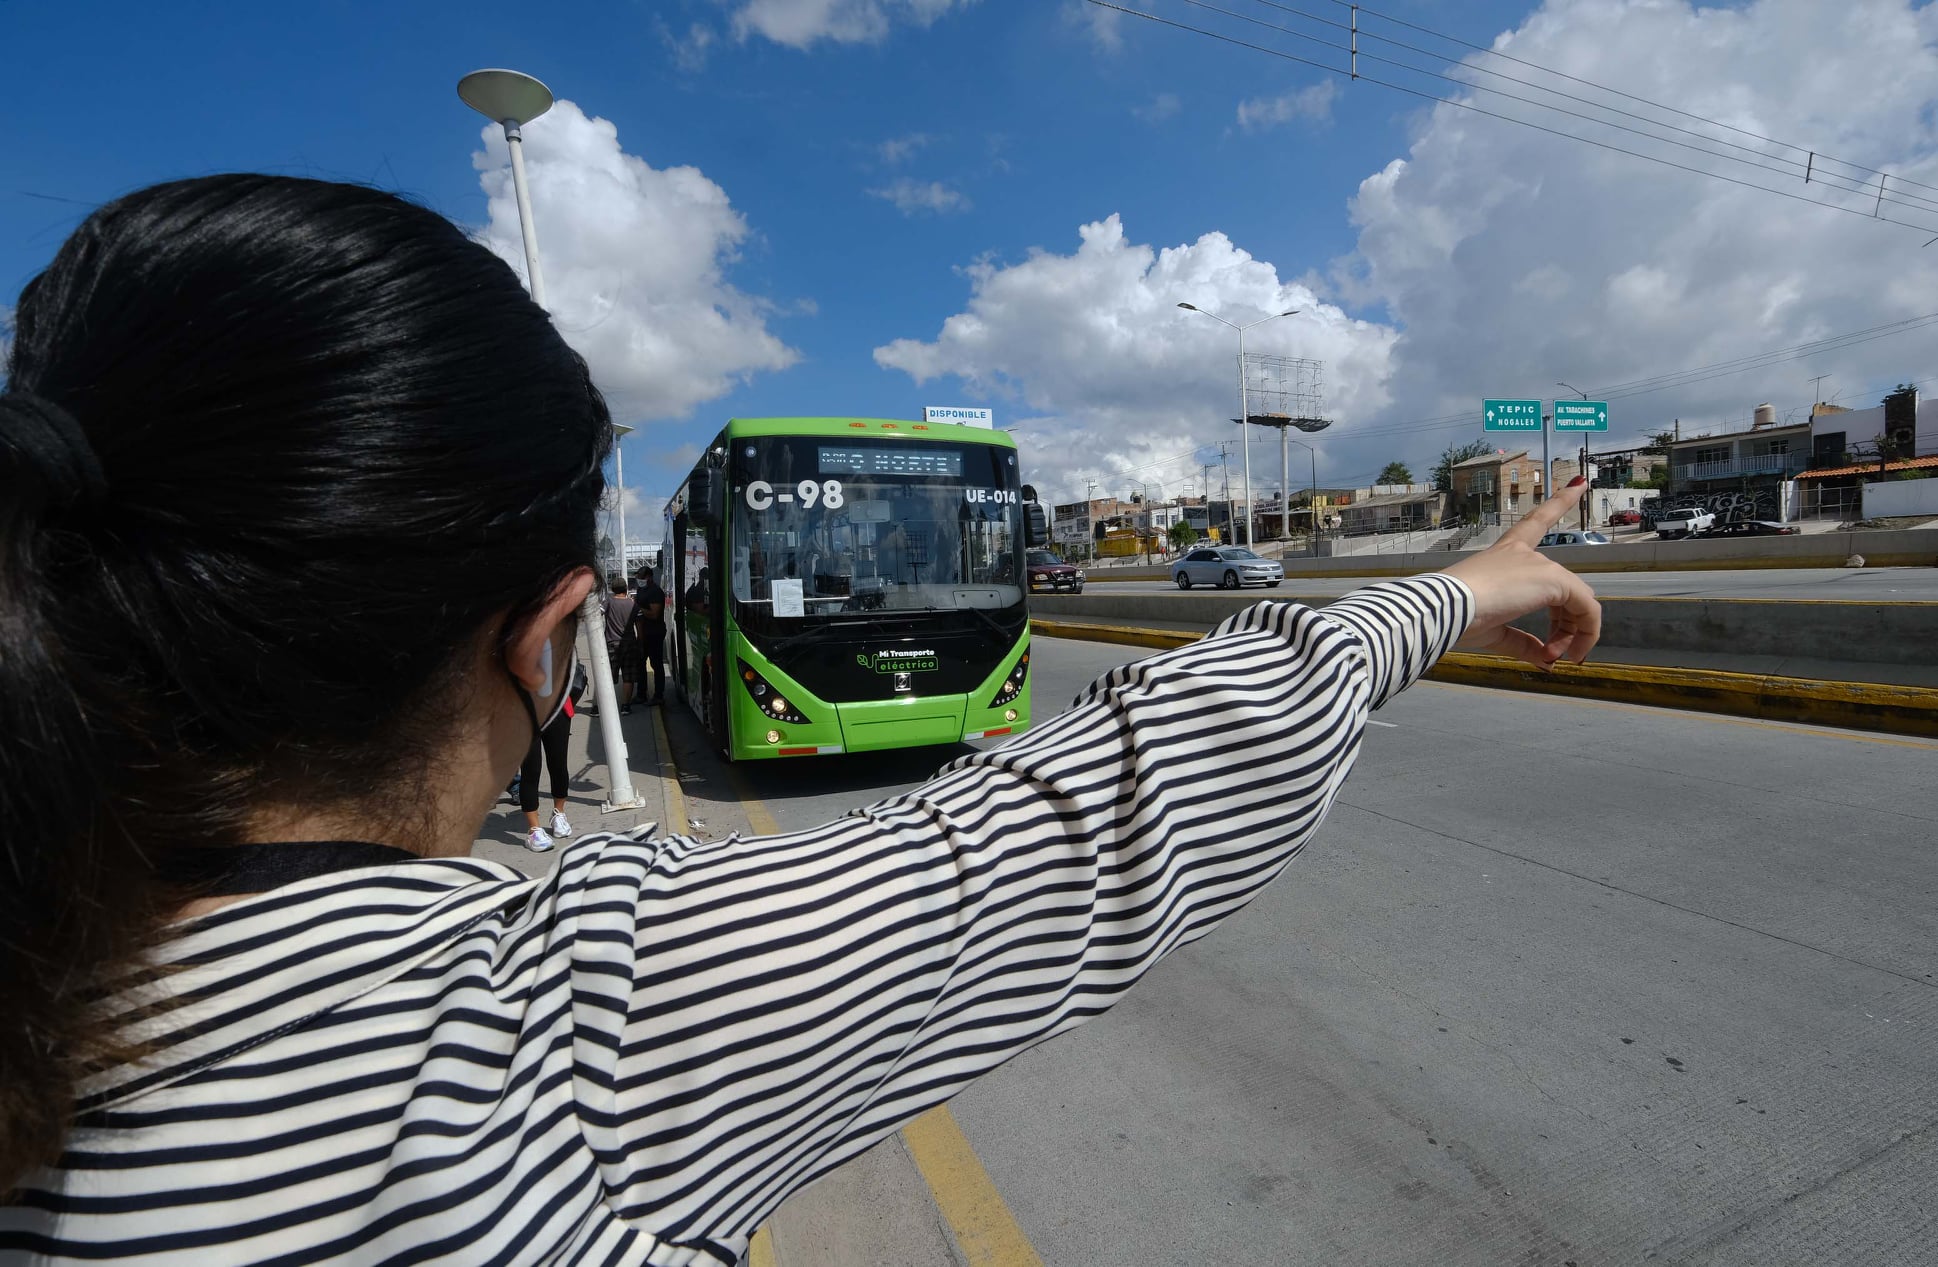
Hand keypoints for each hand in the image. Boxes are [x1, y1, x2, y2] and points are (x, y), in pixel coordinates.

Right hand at [1440, 479, 1601, 668]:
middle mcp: (1525, 554)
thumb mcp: (1493, 631)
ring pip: (1579, 601)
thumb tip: (1545, 661)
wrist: (1446, 609)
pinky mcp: (1554, 580)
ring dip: (1573, 634)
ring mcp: (1541, 565)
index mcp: (1505, 554)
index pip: (1535, 523)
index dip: (1558, 502)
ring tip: (1555, 657)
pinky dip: (1583, 635)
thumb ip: (1522, 642)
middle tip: (1550, 654)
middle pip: (1565, 587)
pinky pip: (1586, 610)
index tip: (1577, 484)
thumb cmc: (1457, 616)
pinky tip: (1566, 654)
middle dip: (1567, 624)